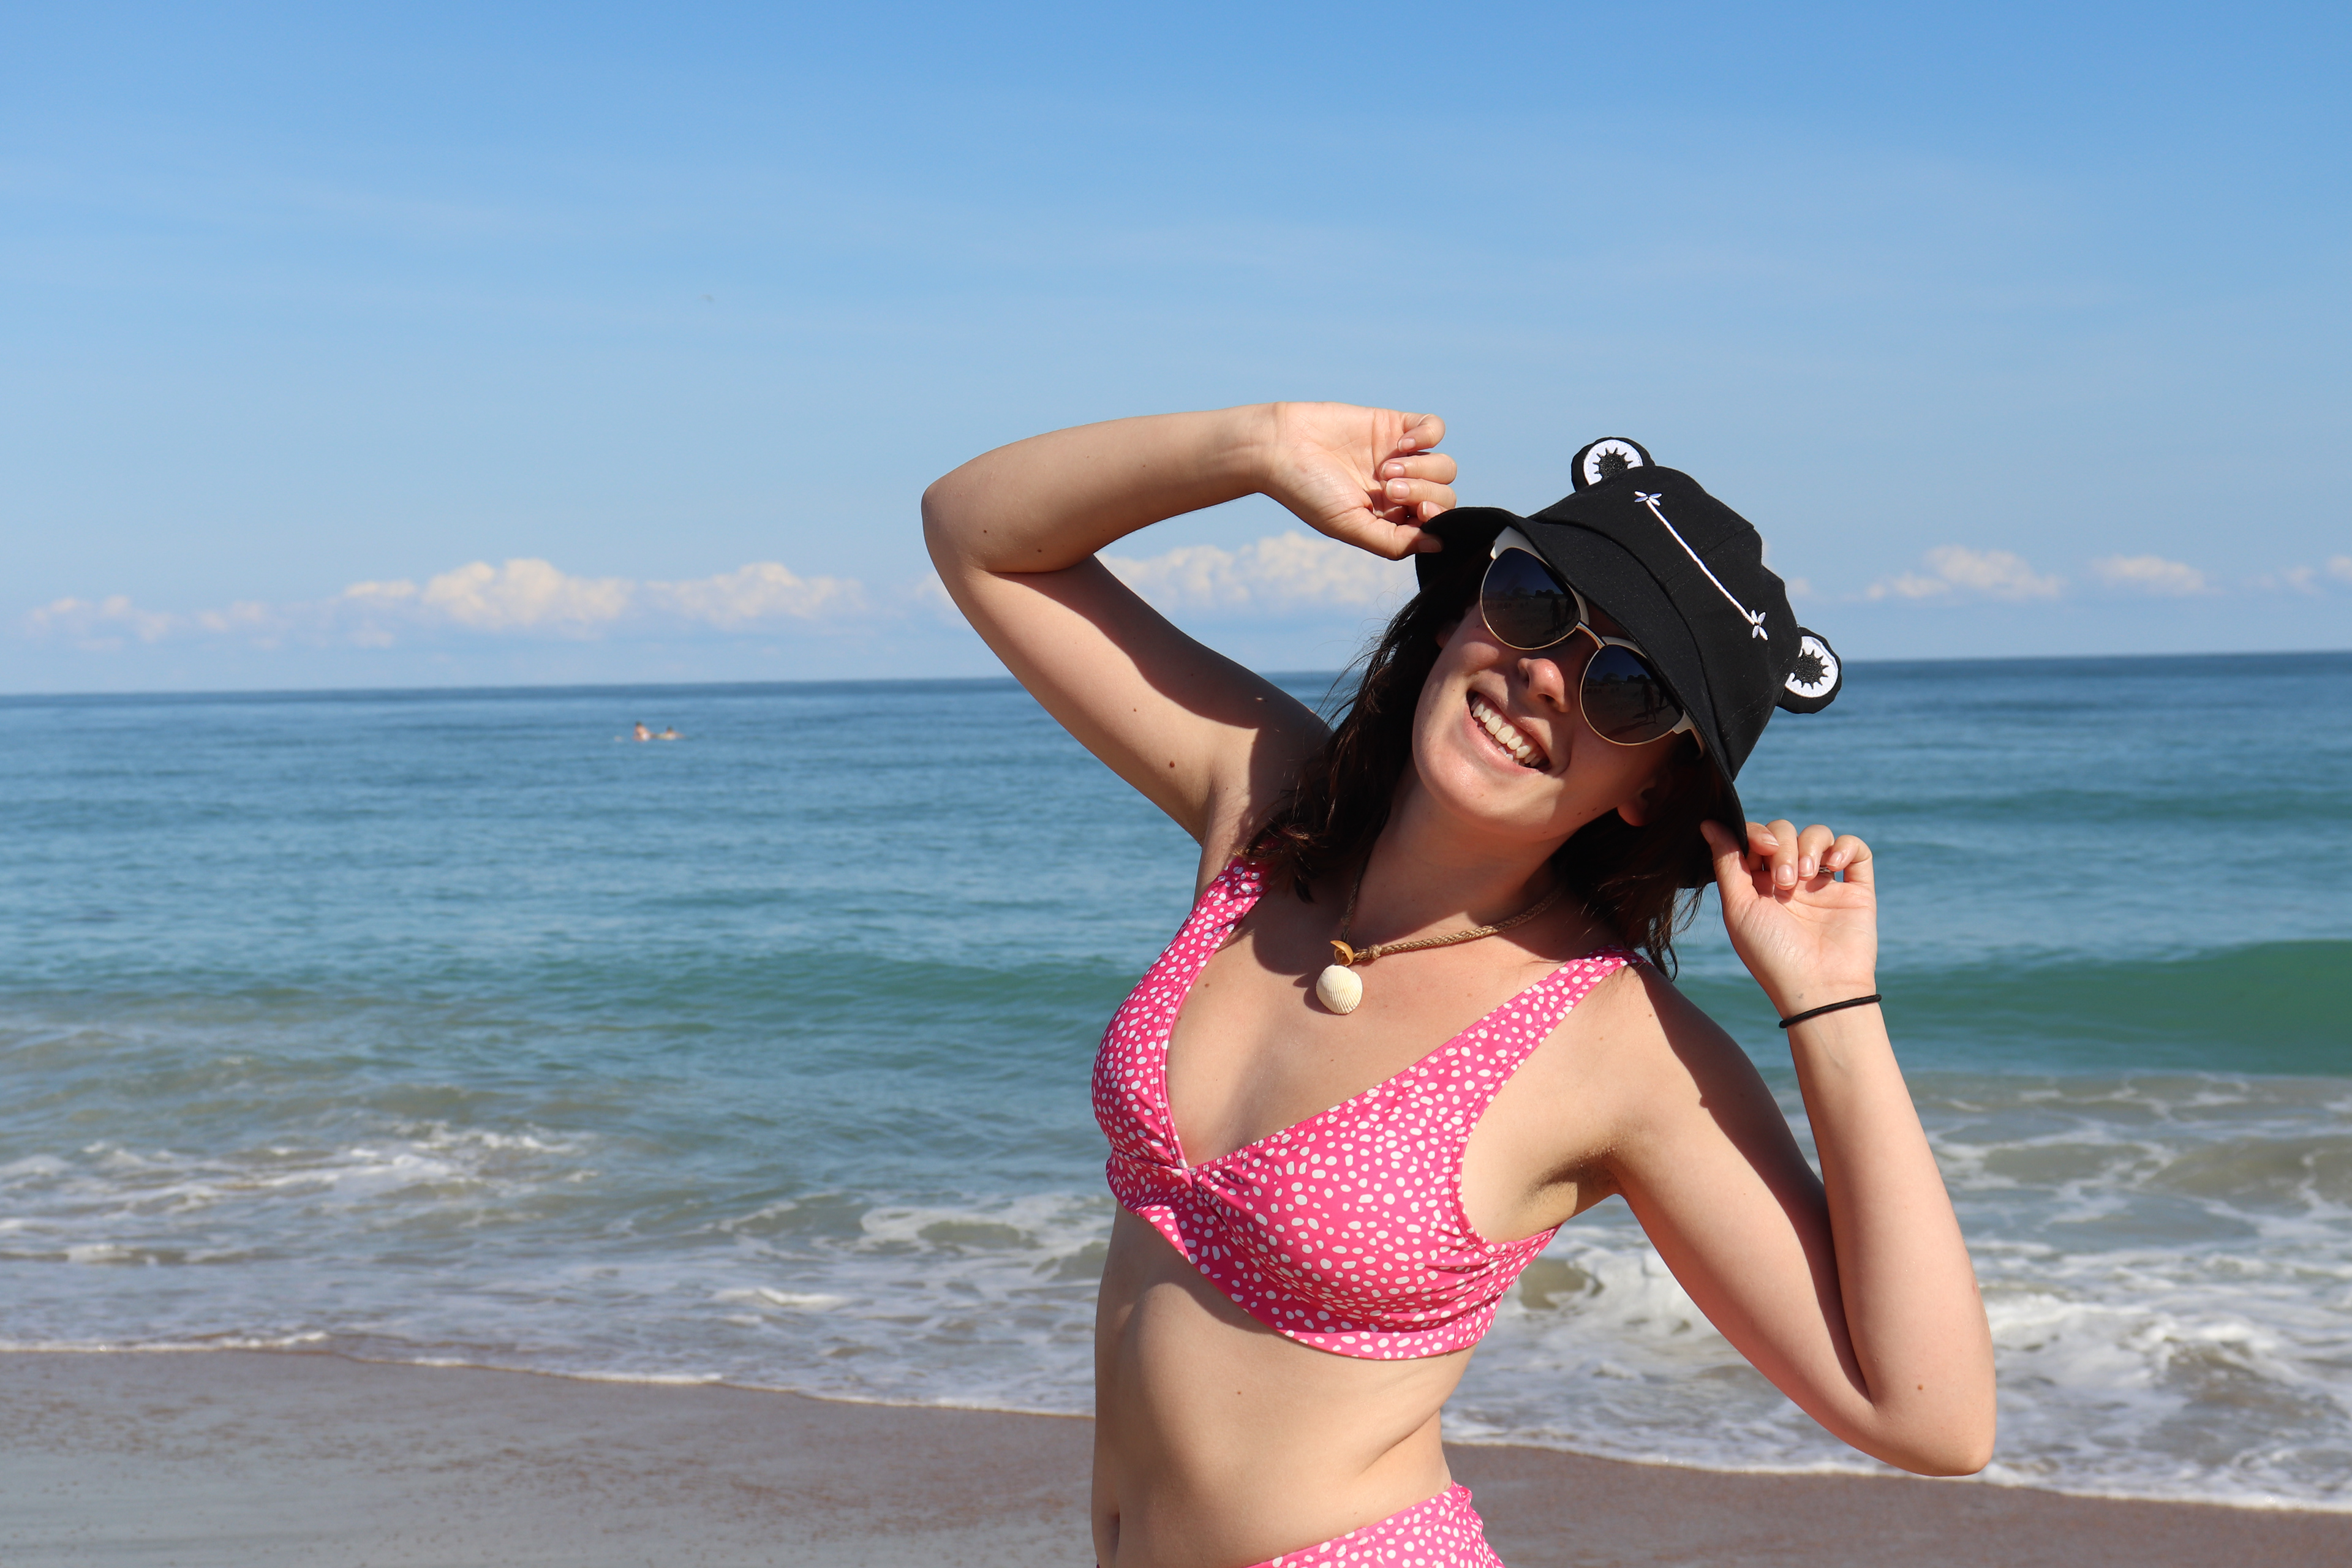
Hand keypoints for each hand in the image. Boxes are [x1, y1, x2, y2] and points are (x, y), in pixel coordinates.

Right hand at [1258, 402, 1457, 560]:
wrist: (1280, 448)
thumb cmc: (1309, 493)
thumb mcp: (1351, 527)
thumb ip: (1395, 542)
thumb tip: (1439, 545)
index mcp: (1392, 518)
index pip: (1436, 521)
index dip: (1437, 516)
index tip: (1418, 511)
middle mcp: (1401, 489)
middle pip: (1444, 494)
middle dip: (1422, 492)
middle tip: (1387, 488)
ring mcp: (1401, 457)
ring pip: (1443, 465)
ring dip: (1422, 468)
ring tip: (1386, 469)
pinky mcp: (1395, 425)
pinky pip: (1434, 428)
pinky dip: (1426, 436)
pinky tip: (1401, 444)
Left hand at [1700, 818, 1878, 1017]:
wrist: (1818, 987)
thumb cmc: (1771, 953)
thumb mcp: (1738, 907)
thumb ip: (1726, 862)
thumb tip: (1708, 822)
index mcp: (1758, 884)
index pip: (1755, 838)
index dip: (1756, 834)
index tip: (1760, 848)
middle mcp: (1790, 880)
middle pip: (1784, 832)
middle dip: (1782, 846)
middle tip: (1784, 881)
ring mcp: (1823, 883)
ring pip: (1818, 835)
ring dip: (1809, 846)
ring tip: (1806, 878)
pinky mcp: (1855, 889)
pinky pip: (1855, 848)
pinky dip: (1844, 845)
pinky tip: (1833, 864)